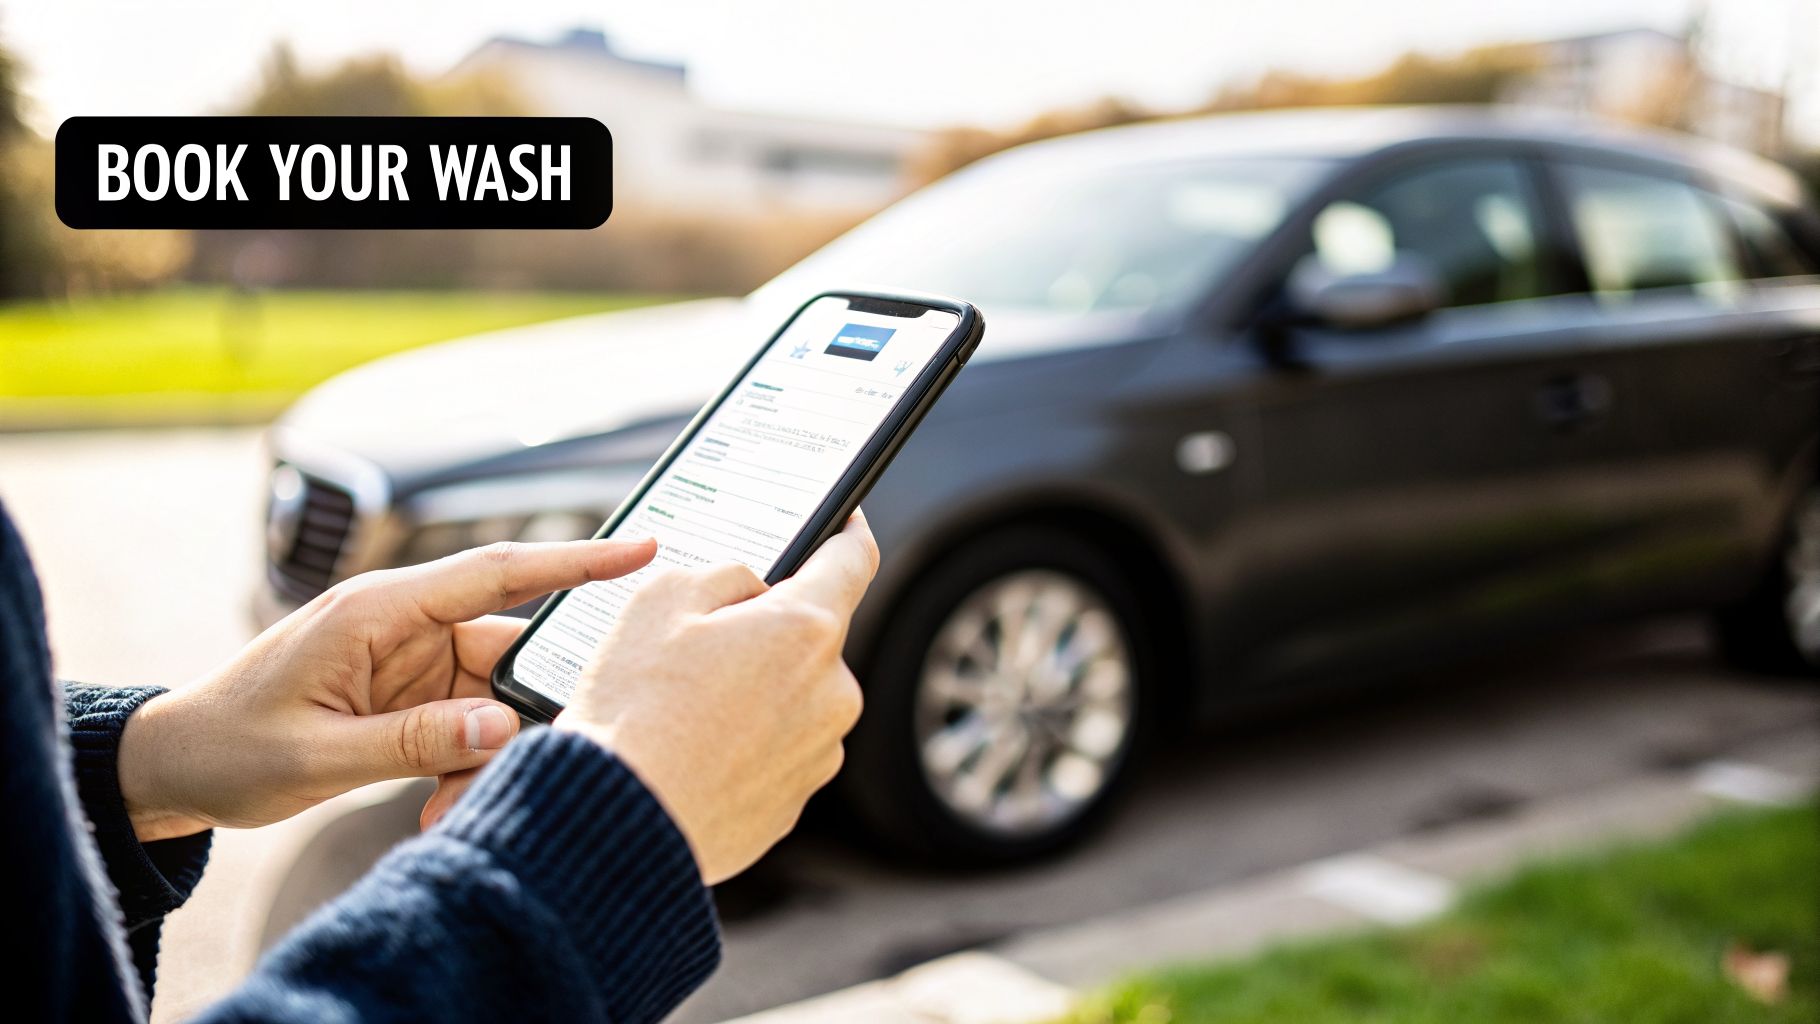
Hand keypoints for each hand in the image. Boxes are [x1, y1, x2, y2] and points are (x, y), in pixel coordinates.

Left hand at [116, 539, 656, 841]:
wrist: (176, 766)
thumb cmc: (228, 746)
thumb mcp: (319, 754)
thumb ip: (413, 741)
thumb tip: (502, 730)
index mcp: (377, 610)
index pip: (495, 572)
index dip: (573, 562)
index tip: (640, 550)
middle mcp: (403, 625)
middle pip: (507, 653)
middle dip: (519, 716)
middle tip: (520, 769)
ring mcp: (410, 660)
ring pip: (492, 700)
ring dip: (484, 756)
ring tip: (442, 809)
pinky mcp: (409, 694)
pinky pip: (466, 725)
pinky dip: (462, 766)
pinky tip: (433, 805)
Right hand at [423, 514, 877, 882]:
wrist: (615, 823)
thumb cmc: (634, 707)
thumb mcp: (660, 601)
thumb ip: (722, 576)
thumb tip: (751, 587)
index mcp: (806, 630)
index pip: (852, 560)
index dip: (846, 530)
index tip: (843, 519)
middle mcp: (832, 694)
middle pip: (812, 639)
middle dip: (767, 632)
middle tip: (701, 642)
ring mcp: (818, 755)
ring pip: (793, 699)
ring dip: (755, 692)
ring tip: (683, 708)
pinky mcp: (793, 806)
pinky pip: (775, 754)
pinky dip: (743, 746)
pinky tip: (690, 752)